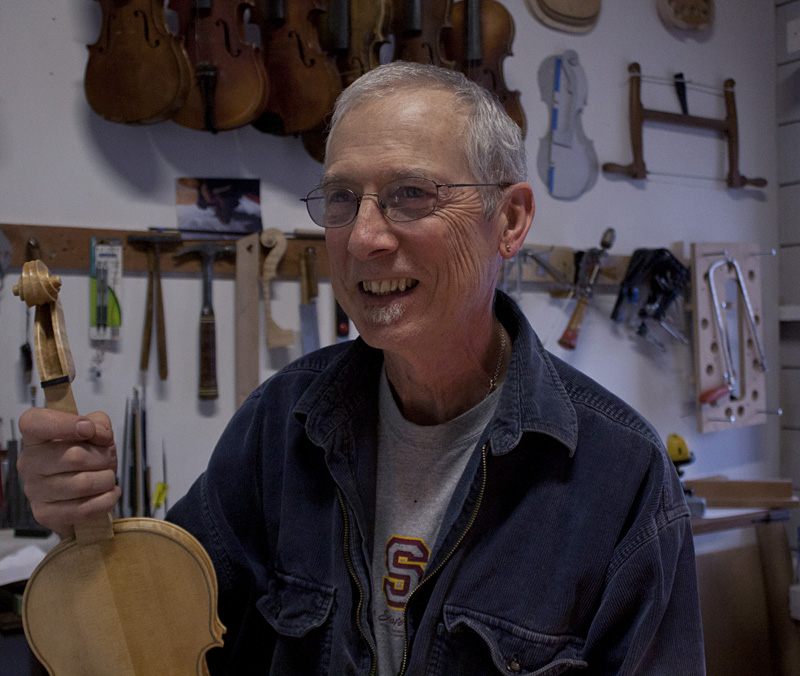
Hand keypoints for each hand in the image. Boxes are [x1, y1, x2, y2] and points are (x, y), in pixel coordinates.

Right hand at [17, 408, 120, 538]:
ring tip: (107, 478)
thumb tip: (95, 432)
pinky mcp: (45, 514)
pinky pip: (84, 509)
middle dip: (102, 458)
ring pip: (83, 484)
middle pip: (74, 456)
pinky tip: (109, 494)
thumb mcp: (97, 433)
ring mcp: (34, 490)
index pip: (34, 423)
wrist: (87, 492)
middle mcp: (29, 463)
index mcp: (36, 437)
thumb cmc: (89, 457)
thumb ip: (99, 423)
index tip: (88, 429)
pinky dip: (107, 500)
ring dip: (106, 480)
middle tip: (106, 461)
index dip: (63, 423)